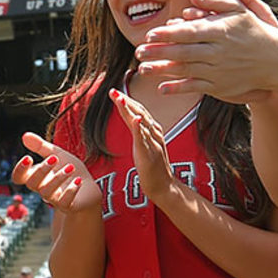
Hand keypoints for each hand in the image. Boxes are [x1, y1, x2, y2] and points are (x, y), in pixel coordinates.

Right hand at [12, 132, 101, 213]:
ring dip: (58, 178)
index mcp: (37, 176)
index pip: (19, 177)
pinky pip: (64, 202)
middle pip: (32, 184)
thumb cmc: (70, 170)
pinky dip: (70, 191)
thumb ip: (41, 146)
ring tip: (70, 167)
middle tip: (54, 158)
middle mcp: (43, 189)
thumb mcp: (56, 154)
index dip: (20, 170)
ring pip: (47, 193)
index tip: (28, 157)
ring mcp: (54, 199)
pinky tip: (78, 180)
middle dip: (41, 170)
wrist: (89, 187)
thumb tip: (25, 135)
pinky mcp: (68, 206)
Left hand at [110, 90, 175, 204]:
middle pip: (140, 112)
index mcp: (153, 131)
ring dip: (130, 108)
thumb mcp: (145, 146)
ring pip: (141, 122)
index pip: (139, 111)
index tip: (115, 92)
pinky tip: (134, 117)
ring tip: (119, 97)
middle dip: (126, 100)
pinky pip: (144, 138)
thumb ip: (139, 133)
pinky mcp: (149, 153)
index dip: (128, 101)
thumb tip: (132, 120)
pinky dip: (139, 127)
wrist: (164, 186)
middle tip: (113, 90)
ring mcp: (153, 142)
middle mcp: (155, 133)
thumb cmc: (153, 168)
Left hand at [135, 0, 277, 103]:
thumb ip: (215, 1)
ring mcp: (218, 71)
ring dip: (162, 70)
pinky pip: (195, 87)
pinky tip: (161, 88)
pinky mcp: (220, 87)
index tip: (150, 34)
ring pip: (185, 70)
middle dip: (159, 52)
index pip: (189, 31)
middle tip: (138, 52)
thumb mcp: (240, 10)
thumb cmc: (256, 32)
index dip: (168, 34)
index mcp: (220, 31)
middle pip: (183, 51)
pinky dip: (178, 88)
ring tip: (142, 69)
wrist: (277, 62)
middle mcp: (218, 51)